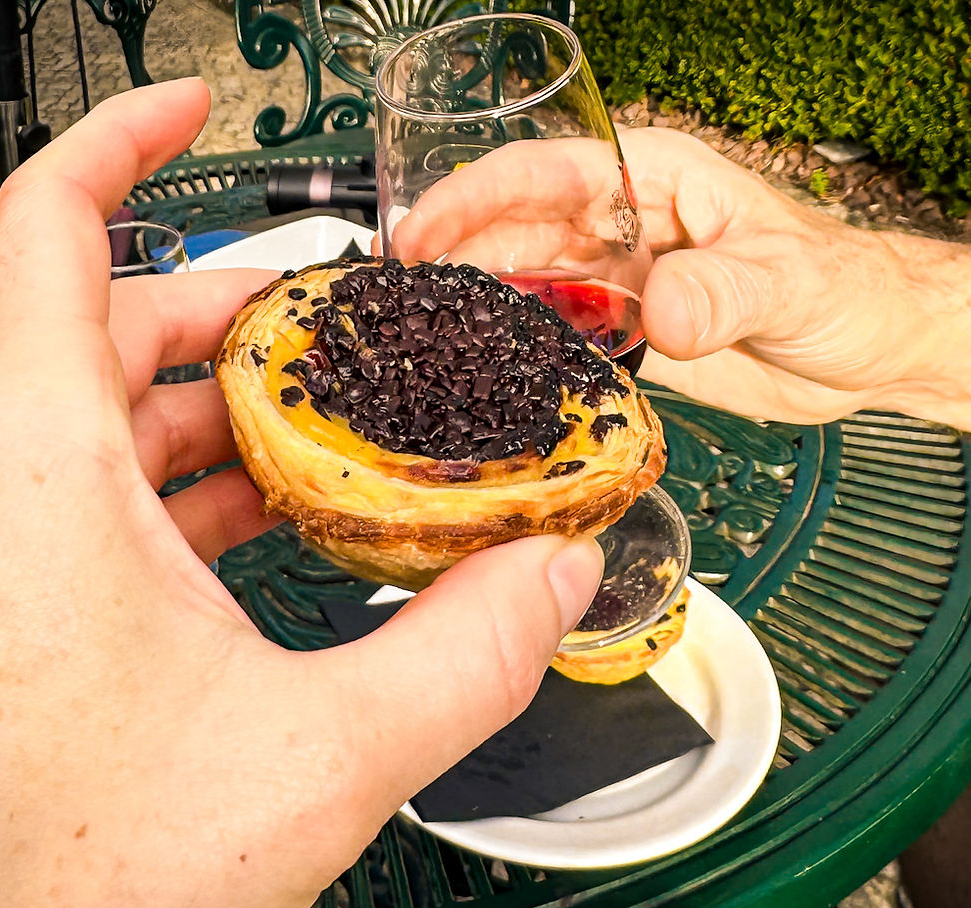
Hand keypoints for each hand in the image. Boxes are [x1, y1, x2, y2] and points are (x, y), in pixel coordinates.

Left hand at [0, 79, 601, 907]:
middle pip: (110, 323)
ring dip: (222, 402)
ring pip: (109, 411)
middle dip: (229, 308)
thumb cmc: (80, 894)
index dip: (120, 143)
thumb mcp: (315, 760)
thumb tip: (552, 576)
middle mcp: (8, 495)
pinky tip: (273, 513)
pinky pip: (107, 491)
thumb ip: (461, 657)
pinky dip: (194, 478)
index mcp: (36, 481)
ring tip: (328, 421)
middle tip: (333, 324)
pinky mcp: (33, 604)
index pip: (47, 236)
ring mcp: (16, 549)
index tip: (194, 105)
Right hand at [394, 129, 970, 428]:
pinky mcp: (627, 336)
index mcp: (652, 183)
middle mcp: (624, 229)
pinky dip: (519, 352)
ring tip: (422, 340)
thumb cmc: (845, 287)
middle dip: (453, 259)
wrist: (867, 349)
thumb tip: (664, 312)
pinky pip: (557, 338)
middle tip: (398, 301)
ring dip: (477, 308)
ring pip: (528, 288)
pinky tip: (487, 375)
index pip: (543, 175)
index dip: (471, 199)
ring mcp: (621, 285)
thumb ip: (729, 289)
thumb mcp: (793, 278)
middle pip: (516, 234)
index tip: (418, 231)